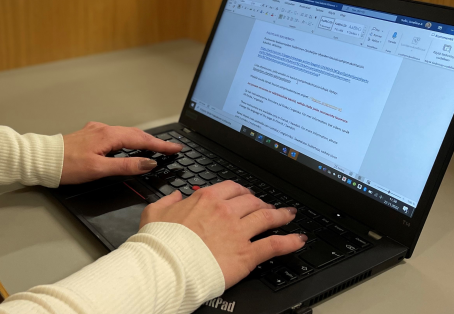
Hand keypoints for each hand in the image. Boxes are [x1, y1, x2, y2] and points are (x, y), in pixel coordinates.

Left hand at [60, 122, 182, 184]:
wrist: (42, 160)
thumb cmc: (66, 166)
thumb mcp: (98, 169)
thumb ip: (125, 166)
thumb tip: (147, 163)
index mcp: (108, 136)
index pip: (141, 140)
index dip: (161, 145)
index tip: (175, 148)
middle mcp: (103, 129)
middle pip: (136, 134)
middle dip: (155, 141)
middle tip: (171, 148)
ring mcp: (96, 131)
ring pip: (126, 134)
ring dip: (142, 140)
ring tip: (155, 147)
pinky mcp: (90, 135)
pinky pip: (116, 135)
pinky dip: (128, 140)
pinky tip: (128, 146)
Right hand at [140, 181, 305, 287]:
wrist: (168, 266)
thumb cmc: (160, 243)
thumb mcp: (155, 212)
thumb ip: (167, 201)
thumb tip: (175, 196)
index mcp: (206, 199)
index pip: (232, 188)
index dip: (242, 191)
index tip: (246, 194)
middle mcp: (226, 211)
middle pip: (252, 201)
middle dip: (262, 202)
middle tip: (267, 206)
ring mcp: (238, 231)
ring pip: (267, 218)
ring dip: (281, 216)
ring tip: (289, 215)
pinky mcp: (247, 254)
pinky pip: (274, 244)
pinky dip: (290, 241)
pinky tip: (298, 240)